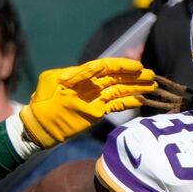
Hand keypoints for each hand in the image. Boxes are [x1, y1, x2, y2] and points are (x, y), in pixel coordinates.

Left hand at [19, 59, 158, 148]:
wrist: (40, 125)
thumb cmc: (42, 101)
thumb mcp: (50, 81)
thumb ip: (67, 75)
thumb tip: (78, 73)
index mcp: (82, 75)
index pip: (106, 67)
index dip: (122, 66)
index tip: (137, 67)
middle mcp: (92, 85)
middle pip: (117, 77)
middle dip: (135, 77)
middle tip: (152, 76)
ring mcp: (96, 98)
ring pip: (120, 90)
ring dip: (136, 88)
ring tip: (152, 86)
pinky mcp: (97, 111)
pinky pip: (116, 105)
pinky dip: (128, 102)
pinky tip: (141, 101)